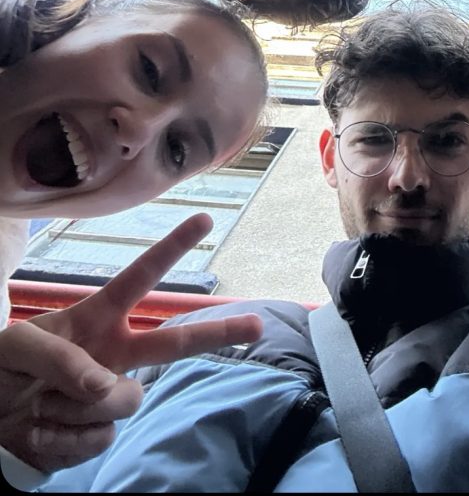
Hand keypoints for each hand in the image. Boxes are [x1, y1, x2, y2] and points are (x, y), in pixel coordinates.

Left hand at [0, 213, 260, 471]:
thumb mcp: (16, 346)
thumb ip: (61, 356)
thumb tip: (106, 388)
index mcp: (97, 317)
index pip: (140, 277)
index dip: (172, 247)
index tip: (205, 219)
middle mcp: (113, 353)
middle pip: (175, 342)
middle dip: (218, 333)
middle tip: (257, 324)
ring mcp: (109, 395)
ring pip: (125, 400)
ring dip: (77, 406)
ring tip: (40, 404)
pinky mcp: (96, 435)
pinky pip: (98, 438)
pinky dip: (63, 438)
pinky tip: (41, 429)